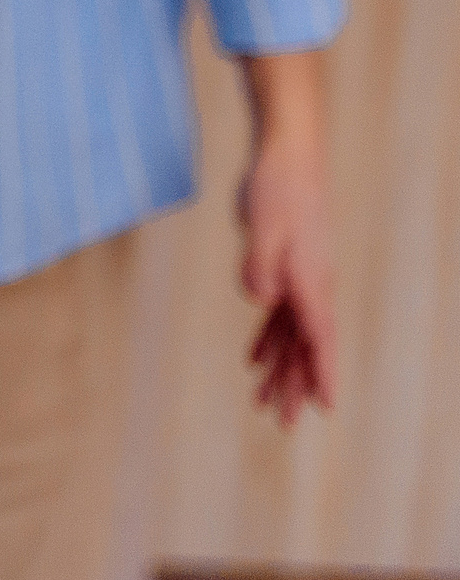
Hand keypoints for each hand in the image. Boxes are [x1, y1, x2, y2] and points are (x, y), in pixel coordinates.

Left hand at [237, 51, 336, 425]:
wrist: (286, 157)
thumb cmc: (276, 189)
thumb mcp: (262, 225)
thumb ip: (259, 263)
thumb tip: (261, 300)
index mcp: (309, 281)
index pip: (320, 338)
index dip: (322, 373)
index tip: (325, 407)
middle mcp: (311, 286)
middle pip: (306, 347)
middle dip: (296, 385)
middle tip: (283, 422)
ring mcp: (300, 280)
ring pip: (292, 337)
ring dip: (279, 370)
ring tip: (264, 403)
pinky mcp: (285, 270)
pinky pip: (279, 317)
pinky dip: (267, 340)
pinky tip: (253, 361)